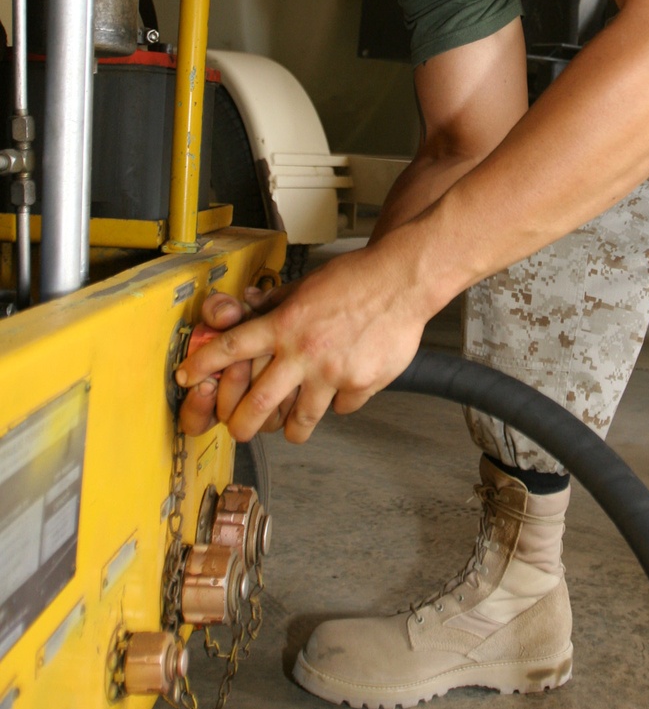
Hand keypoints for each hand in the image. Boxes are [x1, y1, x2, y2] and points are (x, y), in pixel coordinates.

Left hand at [173, 241, 429, 443]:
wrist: (403, 280)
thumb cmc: (355, 277)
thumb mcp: (306, 284)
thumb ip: (276, 303)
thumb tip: (243, 307)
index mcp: (286, 324)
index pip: (233, 348)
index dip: (203, 365)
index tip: (185, 378)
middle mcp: (304, 351)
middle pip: (259, 403)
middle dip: (241, 424)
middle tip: (237, 431)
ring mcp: (333, 372)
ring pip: (300, 419)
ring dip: (290, 428)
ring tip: (290, 430)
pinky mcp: (361, 385)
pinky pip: (342, 408)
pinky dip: (339, 403)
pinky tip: (343, 391)